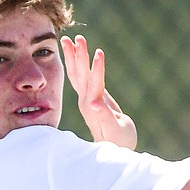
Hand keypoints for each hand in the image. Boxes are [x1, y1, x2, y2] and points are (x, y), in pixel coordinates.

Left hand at [60, 34, 137, 149]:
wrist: (111, 152)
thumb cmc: (118, 142)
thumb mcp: (116, 129)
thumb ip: (105, 116)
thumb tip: (95, 104)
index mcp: (93, 107)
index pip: (94, 84)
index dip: (97, 68)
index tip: (99, 52)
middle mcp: (86, 101)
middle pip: (79, 75)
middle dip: (78, 55)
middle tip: (77, 37)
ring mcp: (86, 99)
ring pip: (77, 75)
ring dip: (74, 57)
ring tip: (71, 40)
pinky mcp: (90, 99)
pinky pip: (81, 78)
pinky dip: (78, 65)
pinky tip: (78, 55)